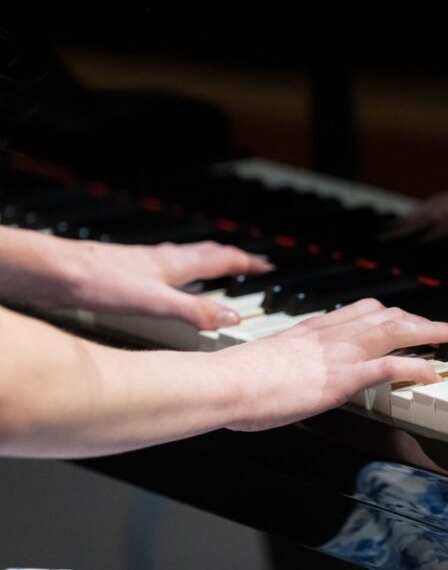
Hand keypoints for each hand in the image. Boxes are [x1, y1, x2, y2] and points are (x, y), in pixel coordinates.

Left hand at [60, 239, 272, 328]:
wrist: (57, 272)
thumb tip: (232, 318)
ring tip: (218, 263)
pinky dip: (182, 267)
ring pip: (187, 256)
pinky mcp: (129, 270)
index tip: (267, 264)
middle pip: (207, 252)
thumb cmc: (101, 283)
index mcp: (176, 265)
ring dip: (209, 259)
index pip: (222, 259)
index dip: (247, 263)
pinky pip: (168, 264)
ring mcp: (146, 262)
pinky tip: (169, 275)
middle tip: (250, 261)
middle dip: (232, 256)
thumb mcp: (156, 303)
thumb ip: (195, 312)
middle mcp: (164, 259)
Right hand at [217, 298, 447, 430]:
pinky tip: (434, 372)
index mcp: (312, 329)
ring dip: (429, 331)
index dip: (390, 315)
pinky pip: (388, 367)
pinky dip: (415, 367)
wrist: (222, 382)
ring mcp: (337, 354)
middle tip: (445, 325)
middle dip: (419, 319)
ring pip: (394, 332)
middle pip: (386, 316)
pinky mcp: (340, 378)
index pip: (361, 312)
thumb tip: (287, 373)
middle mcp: (330, 334)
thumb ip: (285, 361)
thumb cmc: (232, 378)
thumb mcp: (265, 360)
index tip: (407, 319)